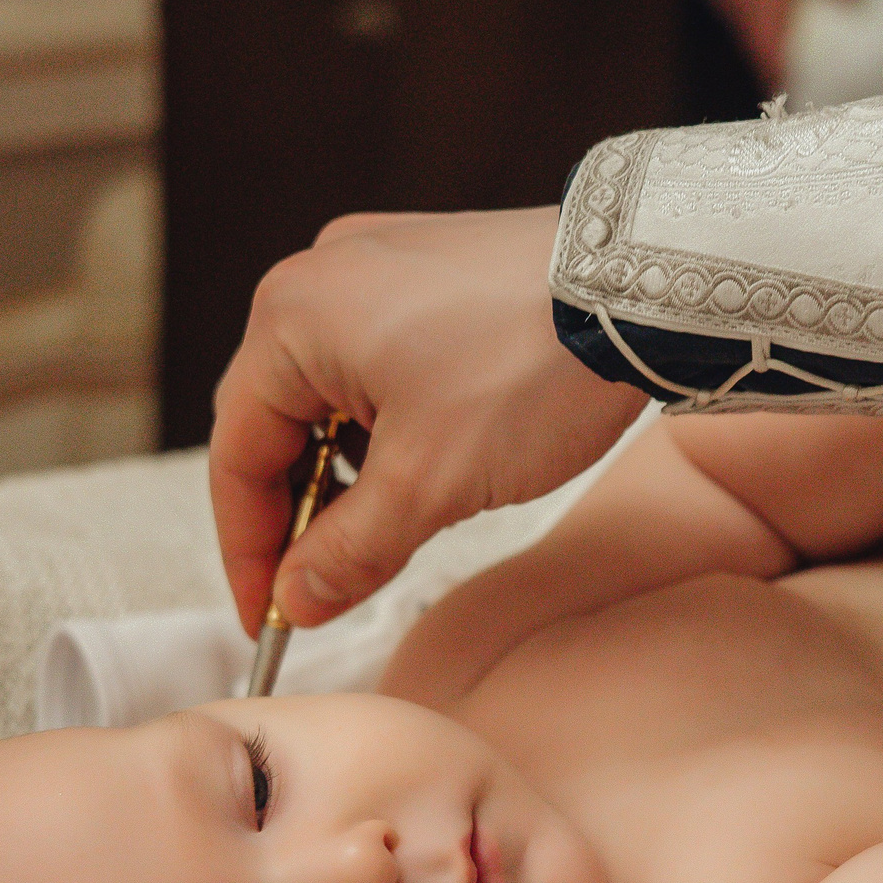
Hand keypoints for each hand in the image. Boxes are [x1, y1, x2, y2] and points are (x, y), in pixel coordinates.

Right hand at [208, 208, 645, 633]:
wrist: (646, 288)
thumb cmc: (531, 368)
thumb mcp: (430, 484)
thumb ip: (350, 551)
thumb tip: (296, 598)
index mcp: (290, 318)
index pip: (236, 455)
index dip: (249, 550)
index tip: (268, 618)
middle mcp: (320, 276)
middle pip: (277, 421)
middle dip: (300, 512)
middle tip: (324, 587)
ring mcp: (377, 264)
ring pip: (332, 394)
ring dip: (349, 470)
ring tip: (391, 527)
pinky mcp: (431, 270)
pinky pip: (380, 362)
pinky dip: (389, 425)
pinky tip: (429, 463)